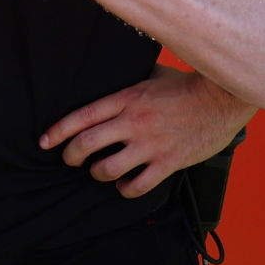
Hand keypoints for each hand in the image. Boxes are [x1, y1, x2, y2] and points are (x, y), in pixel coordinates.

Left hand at [41, 66, 255, 197]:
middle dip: (71, 156)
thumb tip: (110, 81)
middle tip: (69, 159)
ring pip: (107, 169)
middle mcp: (134, 122)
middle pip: (87, 144)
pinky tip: (125, 185)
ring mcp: (150, 144)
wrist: (221, 98)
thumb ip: (130, 84)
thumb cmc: (187, 85)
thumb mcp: (152, 76)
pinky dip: (125, 189)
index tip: (44, 141)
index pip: (82, 116)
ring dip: (97, 173)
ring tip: (100, 171)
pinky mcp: (168, 162)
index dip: (58, 131)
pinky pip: (136, 186)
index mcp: (127, 98)